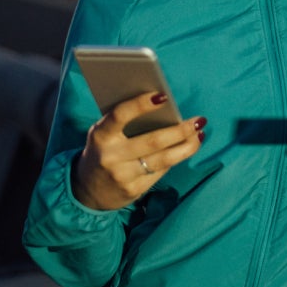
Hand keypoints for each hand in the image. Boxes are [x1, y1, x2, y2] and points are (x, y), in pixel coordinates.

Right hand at [72, 92, 205, 209]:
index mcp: (100, 135)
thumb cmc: (102, 151)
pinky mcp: (134, 190)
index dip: (141, 104)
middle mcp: (111, 156)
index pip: (120, 115)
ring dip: (187, 146)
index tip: (164, 96)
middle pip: (153, 141)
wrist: (87, 191)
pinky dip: (177, 158)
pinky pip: (161, 171)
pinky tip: (187, 148)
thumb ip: (124, 121)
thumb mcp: (104, 134)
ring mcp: (123, 176)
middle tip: (199, 120)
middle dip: (180, 130)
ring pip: (163, 159)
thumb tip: (162, 106)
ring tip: (199, 133)